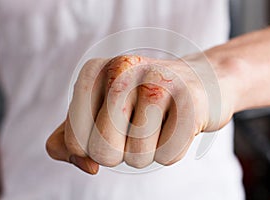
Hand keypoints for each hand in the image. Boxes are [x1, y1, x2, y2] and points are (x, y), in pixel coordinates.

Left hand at [46, 55, 236, 173]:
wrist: (198, 81)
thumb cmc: (144, 101)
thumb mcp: (100, 112)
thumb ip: (70, 141)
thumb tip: (89, 166)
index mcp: (95, 71)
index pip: (74, 141)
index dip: (93, 147)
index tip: (113, 128)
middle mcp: (123, 69)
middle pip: (103, 151)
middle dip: (121, 152)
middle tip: (139, 126)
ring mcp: (158, 82)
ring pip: (137, 157)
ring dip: (149, 152)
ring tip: (160, 121)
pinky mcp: (190, 99)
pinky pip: (168, 156)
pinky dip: (173, 150)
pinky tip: (179, 123)